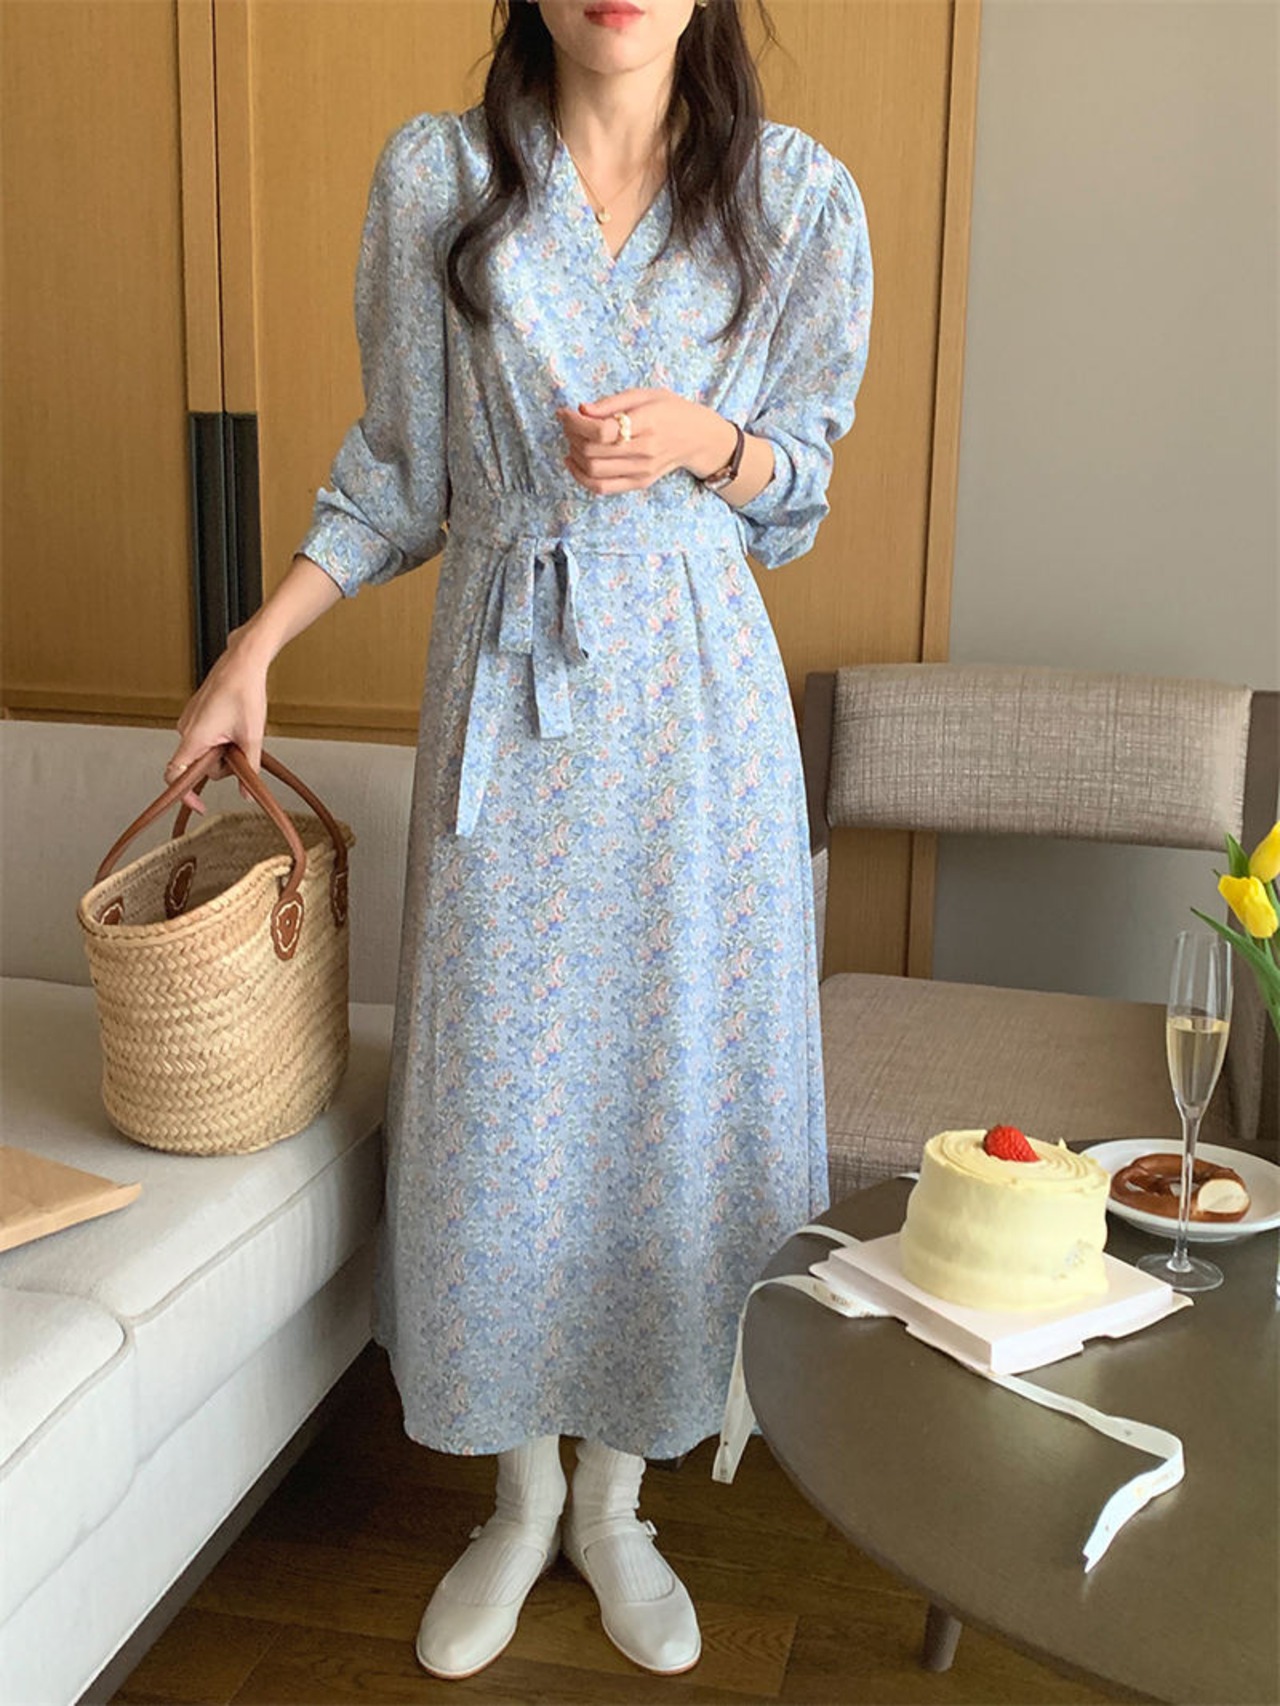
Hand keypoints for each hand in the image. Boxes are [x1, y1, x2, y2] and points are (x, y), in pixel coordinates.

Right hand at [164, 626, 269, 808]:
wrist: (243, 662)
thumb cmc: (245, 692)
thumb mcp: (252, 737)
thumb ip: (249, 768)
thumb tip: (248, 793)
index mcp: (193, 737)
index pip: (175, 776)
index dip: (184, 795)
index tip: (199, 804)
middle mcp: (185, 730)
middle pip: (198, 766)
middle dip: (221, 765)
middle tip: (241, 747)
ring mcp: (188, 721)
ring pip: (204, 752)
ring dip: (223, 751)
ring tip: (240, 730)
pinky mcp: (195, 715)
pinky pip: (205, 738)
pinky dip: (220, 739)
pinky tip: (234, 725)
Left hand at [556, 388, 738, 494]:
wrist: (698, 438)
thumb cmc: (670, 411)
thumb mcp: (645, 394)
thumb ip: (613, 402)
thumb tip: (581, 410)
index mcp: (647, 423)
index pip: (602, 431)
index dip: (575, 422)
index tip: (564, 413)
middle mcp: (645, 451)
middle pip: (593, 451)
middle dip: (571, 436)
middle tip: (568, 423)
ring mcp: (642, 471)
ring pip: (593, 471)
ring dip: (574, 454)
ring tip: (572, 440)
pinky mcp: (639, 483)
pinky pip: (601, 488)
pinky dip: (581, 477)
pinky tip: (573, 462)